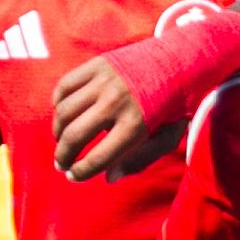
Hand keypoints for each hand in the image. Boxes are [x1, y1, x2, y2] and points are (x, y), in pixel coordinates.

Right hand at [53, 10, 239, 181]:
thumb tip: (108, 178)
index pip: (98, 158)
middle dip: (62, 156)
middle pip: (74, 136)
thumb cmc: (174, 106)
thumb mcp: (167, 138)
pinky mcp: (96, 64)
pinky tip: (64, 114)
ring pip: (64, 111)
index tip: (74, 176)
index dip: (81, 172)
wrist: (182, 60)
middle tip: (61, 164)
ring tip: (61, 141)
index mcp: (135, 125)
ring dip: (57, 131)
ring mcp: (104, 81)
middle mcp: (116, 102)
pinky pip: (64, 86)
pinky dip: (58, 103)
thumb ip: (139, 160)